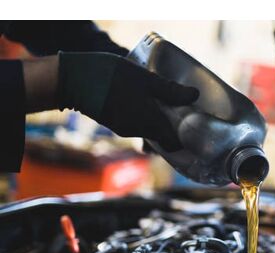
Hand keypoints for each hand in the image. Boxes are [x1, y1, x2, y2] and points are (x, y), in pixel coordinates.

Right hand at [57, 52, 198, 150]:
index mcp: (148, 123)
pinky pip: (136, 125)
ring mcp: (124, 128)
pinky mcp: (114, 122)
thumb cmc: (110, 76)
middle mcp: (137, 131)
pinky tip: (146, 101)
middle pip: (162, 138)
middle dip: (173, 128)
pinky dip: (145, 117)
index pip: (173, 144)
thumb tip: (194, 95)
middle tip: (183, 112)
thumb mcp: (145, 79)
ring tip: (166, 103)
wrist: (71, 80)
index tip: (193, 127)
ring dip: (158, 120)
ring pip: (149, 130)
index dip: (185, 139)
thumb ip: (170, 90)